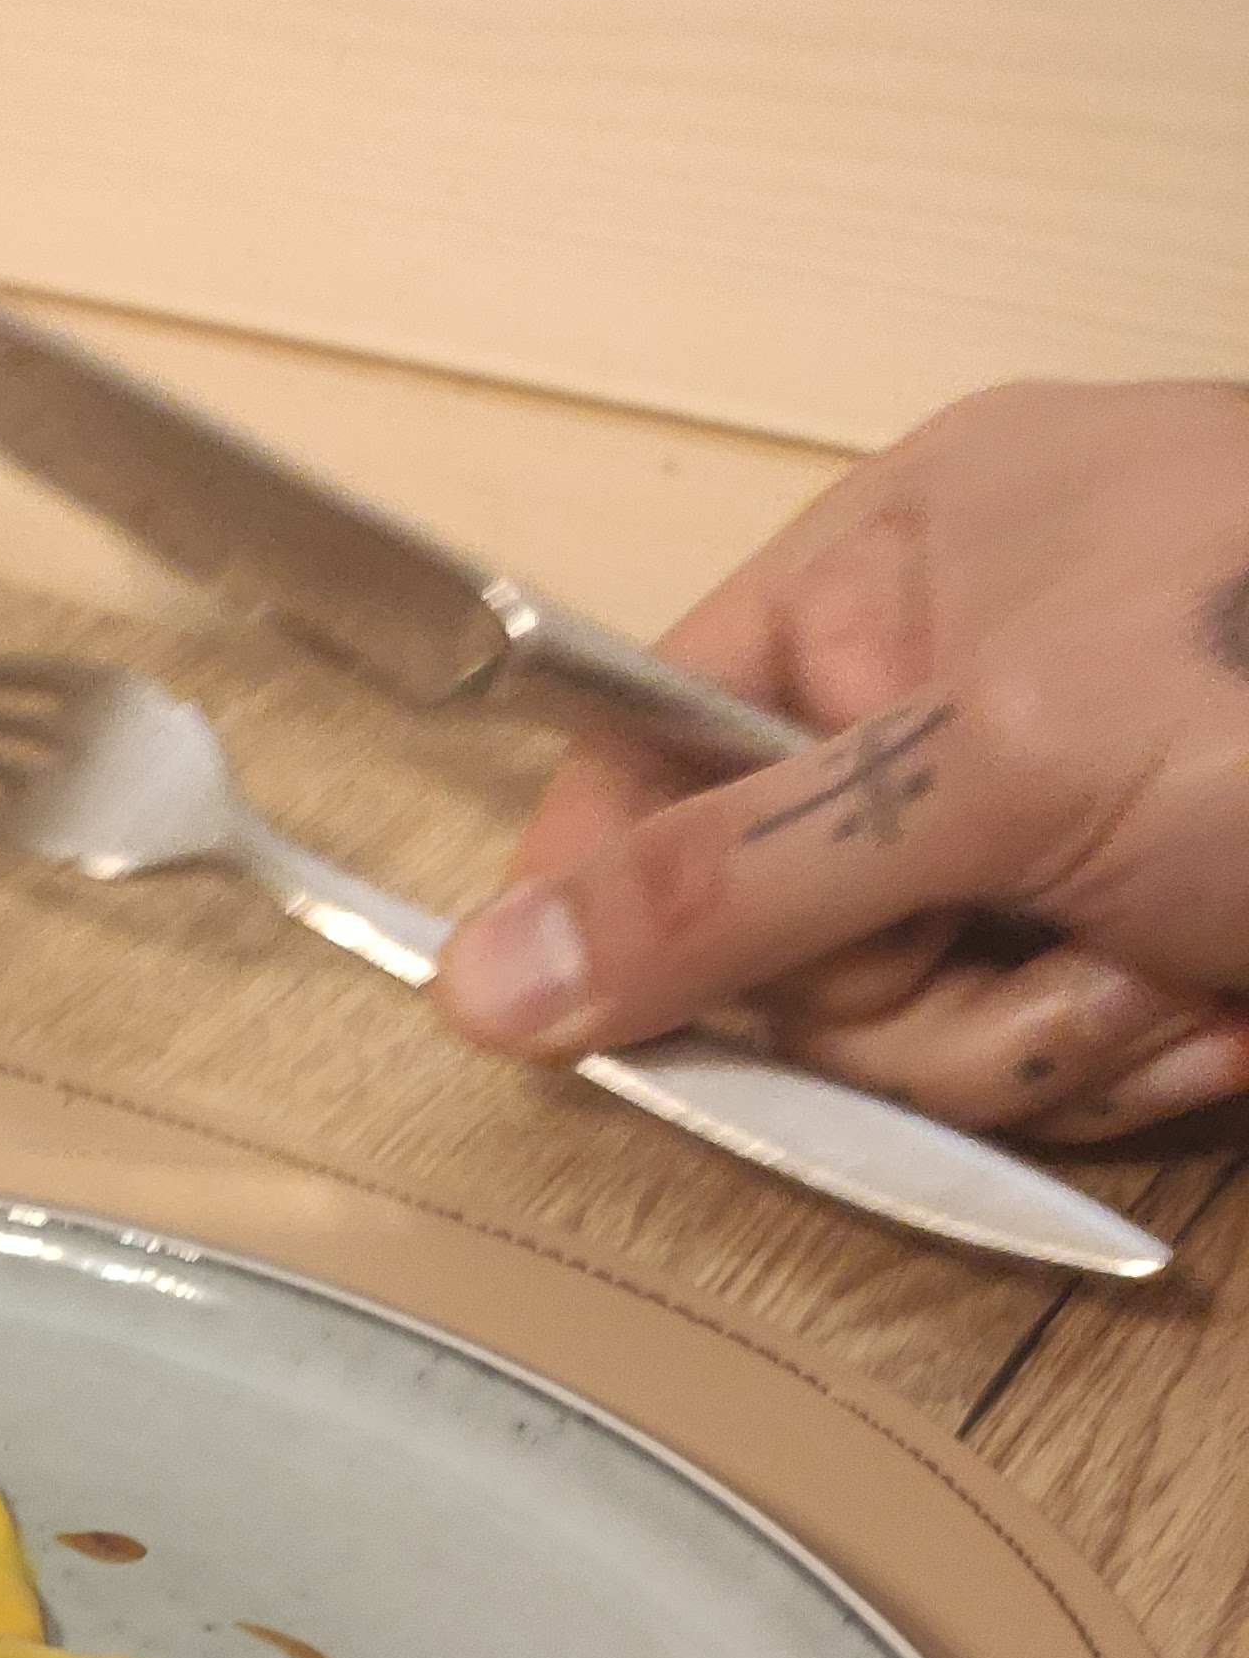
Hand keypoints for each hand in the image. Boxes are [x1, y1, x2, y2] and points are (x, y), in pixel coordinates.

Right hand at [436, 382, 1248, 1141]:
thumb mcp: (1003, 760)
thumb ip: (733, 882)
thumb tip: (483, 981)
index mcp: (900, 569)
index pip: (644, 755)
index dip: (622, 904)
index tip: (612, 1016)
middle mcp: (963, 699)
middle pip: (779, 947)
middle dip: (920, 996)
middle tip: (1050, 936)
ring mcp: (1059, 838)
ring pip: (915, 1050)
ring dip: (1052, 1046)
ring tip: (1185, 957)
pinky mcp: (1145, 950)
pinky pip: (1043, 1088)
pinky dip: (1145, 1074)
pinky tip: (1233, 1002)